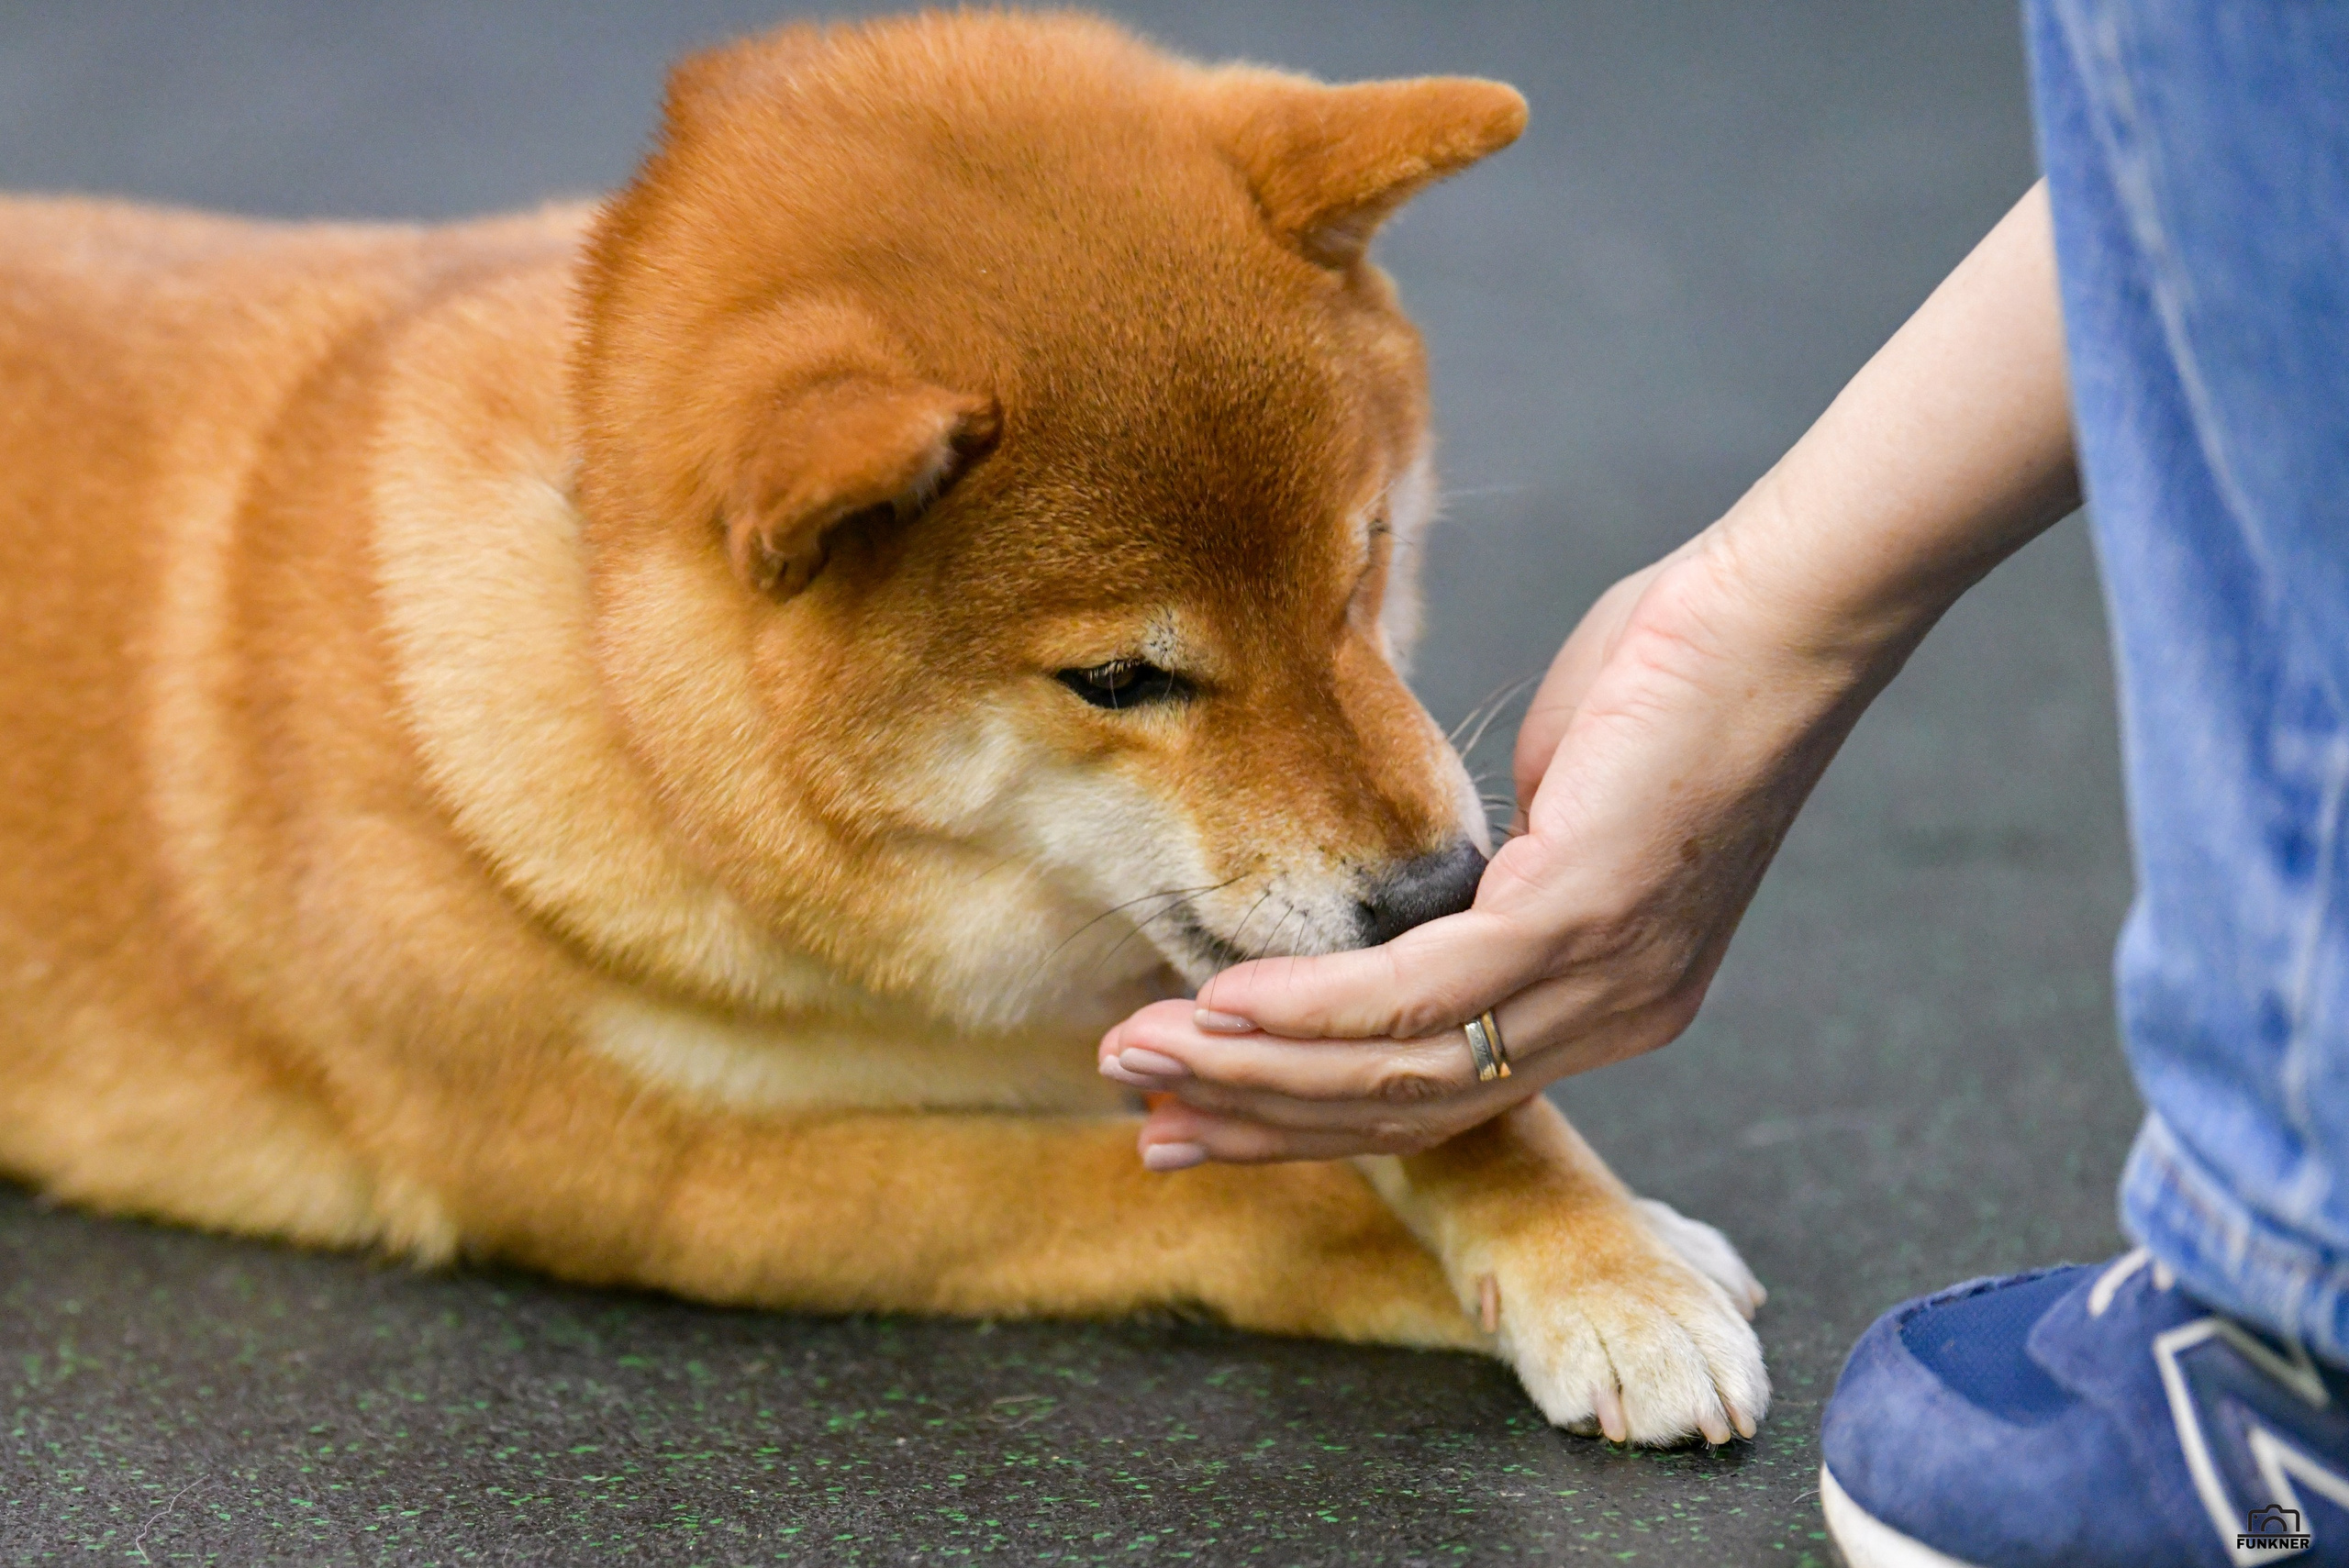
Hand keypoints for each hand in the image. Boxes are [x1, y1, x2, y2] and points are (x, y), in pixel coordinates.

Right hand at [1099, 524, 1885, 1165]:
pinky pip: (1419, 993)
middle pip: (1406, 1113)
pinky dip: (1309, 1009)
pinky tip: (1227, 1006)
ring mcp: (1601, 982)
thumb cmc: (1676, 675)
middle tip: (1147, 1122)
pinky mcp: (1581, 919)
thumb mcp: (1560, 802)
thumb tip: (1429, 885)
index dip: (1311, 1116)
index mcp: (1609, 999)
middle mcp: (1610, 1019)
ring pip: (1399, 1072)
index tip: (1204, 1115)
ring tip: (1146, 1057)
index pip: (1439, 1094)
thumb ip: (1491, 868)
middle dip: (1260, 1122)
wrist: (1783, 611)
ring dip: (1255, 1071)